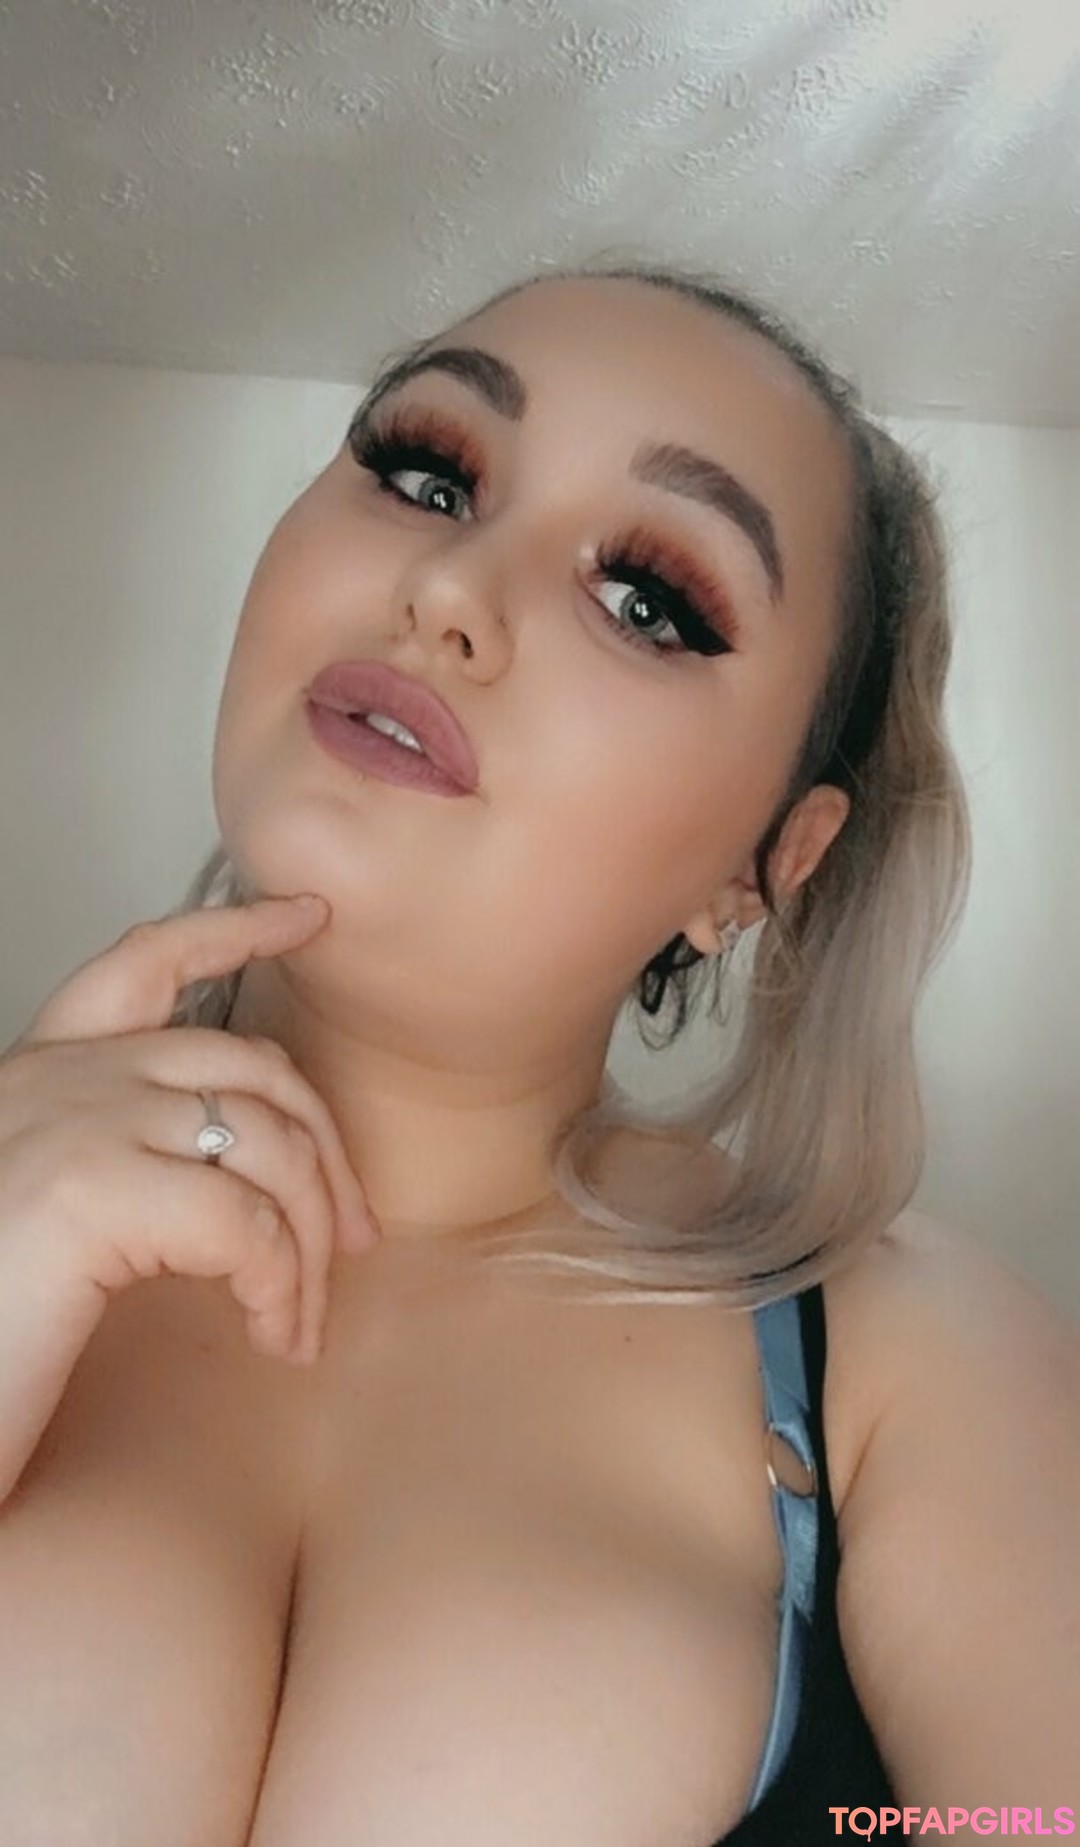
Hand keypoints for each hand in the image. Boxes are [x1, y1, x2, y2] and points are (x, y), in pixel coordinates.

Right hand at [0, 894, 379, 1504]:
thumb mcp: (51, 1217)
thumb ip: (125, 1165)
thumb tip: (237, 1183)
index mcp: (41, 1076)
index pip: (145, 961)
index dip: (237, 929)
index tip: (309, 916)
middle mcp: (57, 1078)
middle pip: (250, 1067)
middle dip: (324, 1149)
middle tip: (353, 1235)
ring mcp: (76, 1122)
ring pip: (269, 1146)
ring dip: (309, 1243)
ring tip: (296, 1321)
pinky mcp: (90, 1191)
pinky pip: (247, 1223)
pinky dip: (281, 1284)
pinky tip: (270, 1334)